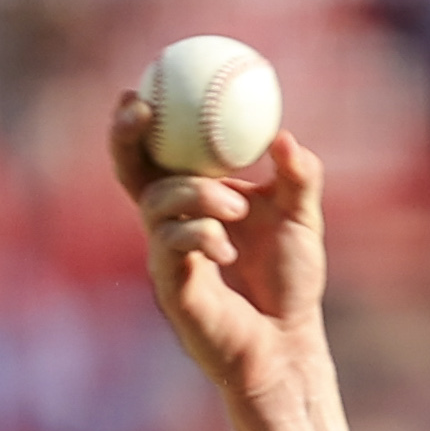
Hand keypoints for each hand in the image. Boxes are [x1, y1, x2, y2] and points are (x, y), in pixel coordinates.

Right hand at [105, 103, 327, 404]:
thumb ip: (298, 177)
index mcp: (195, 201)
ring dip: (194, 193)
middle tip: (144, 111)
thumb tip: (284, 138)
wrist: (288, 345)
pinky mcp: (172, 289)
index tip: (146, 86)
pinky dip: (199, 235)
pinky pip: (170, 246)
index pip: (159, 154)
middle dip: (127, 138)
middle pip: (132, 172)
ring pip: (157, 204)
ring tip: (236, 206)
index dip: (142, 122)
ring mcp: (167, 256)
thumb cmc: (290, 283)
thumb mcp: (302, 220)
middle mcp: (172, 224)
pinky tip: (227, 249)